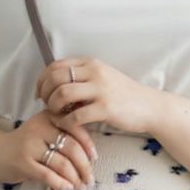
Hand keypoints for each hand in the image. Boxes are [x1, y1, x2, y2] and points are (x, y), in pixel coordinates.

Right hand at [0, 108, 96, 189]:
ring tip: (81, 186)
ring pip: (62, 163)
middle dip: (85, 166)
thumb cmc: (25, 145)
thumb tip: (90, 157)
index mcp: (48, 116)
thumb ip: (63, 136)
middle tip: (90, 179)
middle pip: (71, 148)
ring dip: (75, 178)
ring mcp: (30, 145)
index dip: (88, 144)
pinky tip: (67, 187)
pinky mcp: (22, 162)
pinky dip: (60, 183)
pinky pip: (48, 175)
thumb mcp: (43, 132)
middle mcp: (39, 127)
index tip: (94, 158)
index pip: (75, 127)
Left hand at [35, 57, 159, 136]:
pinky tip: (67, 125)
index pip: (55, 66)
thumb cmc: (123, 95)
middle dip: (45, 94)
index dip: (42, 80)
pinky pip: (75, 115)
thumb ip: (81, 78)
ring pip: (62, 94)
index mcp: (90, 63)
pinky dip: (65, 122)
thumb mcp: (102, 78)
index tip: (40, 93)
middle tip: (47, 106)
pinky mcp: (106, 108)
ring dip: (54, 107)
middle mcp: (94, 72)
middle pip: (55, 78)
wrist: (149, 107)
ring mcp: (101, 90)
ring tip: (57, 115)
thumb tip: (55, 85)